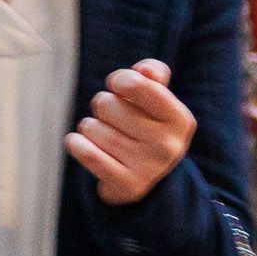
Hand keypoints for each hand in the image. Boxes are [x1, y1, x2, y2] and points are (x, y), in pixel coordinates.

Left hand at [66, 59, 197, 204]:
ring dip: (91, 128)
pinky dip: (76, 144)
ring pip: (91, 127)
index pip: (134, 83)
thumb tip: (145, 70)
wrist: (149, 179)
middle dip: (104, 108)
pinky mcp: (126, 185)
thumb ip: (153, 74)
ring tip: (108, 137)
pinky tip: (85, 145)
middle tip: (117, 120)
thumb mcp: (157, 98)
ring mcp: (148, 168)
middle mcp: (168, 145)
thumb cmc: (147, 126)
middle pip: (105, 103)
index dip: (119, 81)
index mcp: (179, 119)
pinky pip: (85, 151)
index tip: (121, 89)